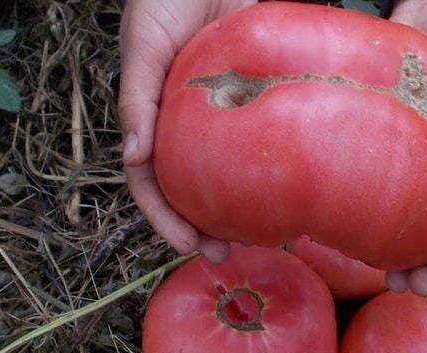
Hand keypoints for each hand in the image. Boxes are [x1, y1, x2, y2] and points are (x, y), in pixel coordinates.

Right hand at [118, 0, 255, 260]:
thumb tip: (132, 157)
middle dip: (204, 227)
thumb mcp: (143, 45)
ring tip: (264, 238)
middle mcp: (189, 127)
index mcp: (156, 121)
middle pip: (193, 189)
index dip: (166, 219)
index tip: (191, 245)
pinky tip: (293, 191)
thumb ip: (136, 97)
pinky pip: (268, 138)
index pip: (153, 183)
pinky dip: (274, 169)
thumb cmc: (163, 0)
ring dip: (242, 209)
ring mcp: (226, 117)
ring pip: (231, 173)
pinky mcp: (260, 98)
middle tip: (229, 254)